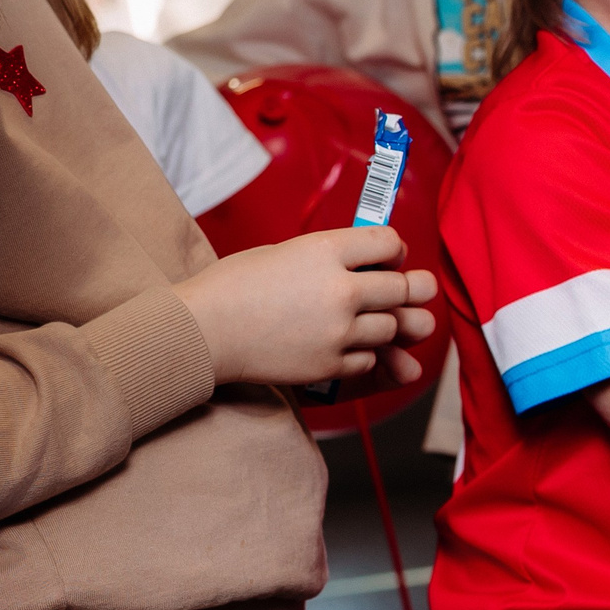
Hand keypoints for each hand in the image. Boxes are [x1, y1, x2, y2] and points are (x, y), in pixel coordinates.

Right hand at [174, 226, 438, 387]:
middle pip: (404, 288)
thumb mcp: (287, 251)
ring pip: (393, 327)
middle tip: (404, 289)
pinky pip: (368, 359)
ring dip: (386, 323)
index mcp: (326, 251)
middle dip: (408, 287)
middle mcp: (341, 290)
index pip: (391, 243)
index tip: (389, 257)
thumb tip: (381, 263)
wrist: (201, 331)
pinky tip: (342, 343)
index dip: (395, 250)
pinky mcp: (330, 365)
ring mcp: (338, 331)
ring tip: (368, 318)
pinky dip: (362, 352)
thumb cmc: (235, 285)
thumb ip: (335, 256)